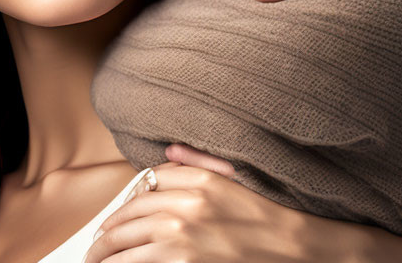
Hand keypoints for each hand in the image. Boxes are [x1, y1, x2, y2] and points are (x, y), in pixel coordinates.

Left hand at [84, 144, 401, 262]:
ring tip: (98, 262)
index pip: (144, 185)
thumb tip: (169, 151)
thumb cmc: (277, 215)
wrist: (306, 250)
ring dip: (106, 254)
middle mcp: (186, 206)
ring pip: (126, 244)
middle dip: (106, 234)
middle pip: (128, 215)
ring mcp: (183, 239)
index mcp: (199, 180)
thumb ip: (201, 161)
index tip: (115, 218)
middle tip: (96, 247)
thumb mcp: (241, 177)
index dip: (124, 205)